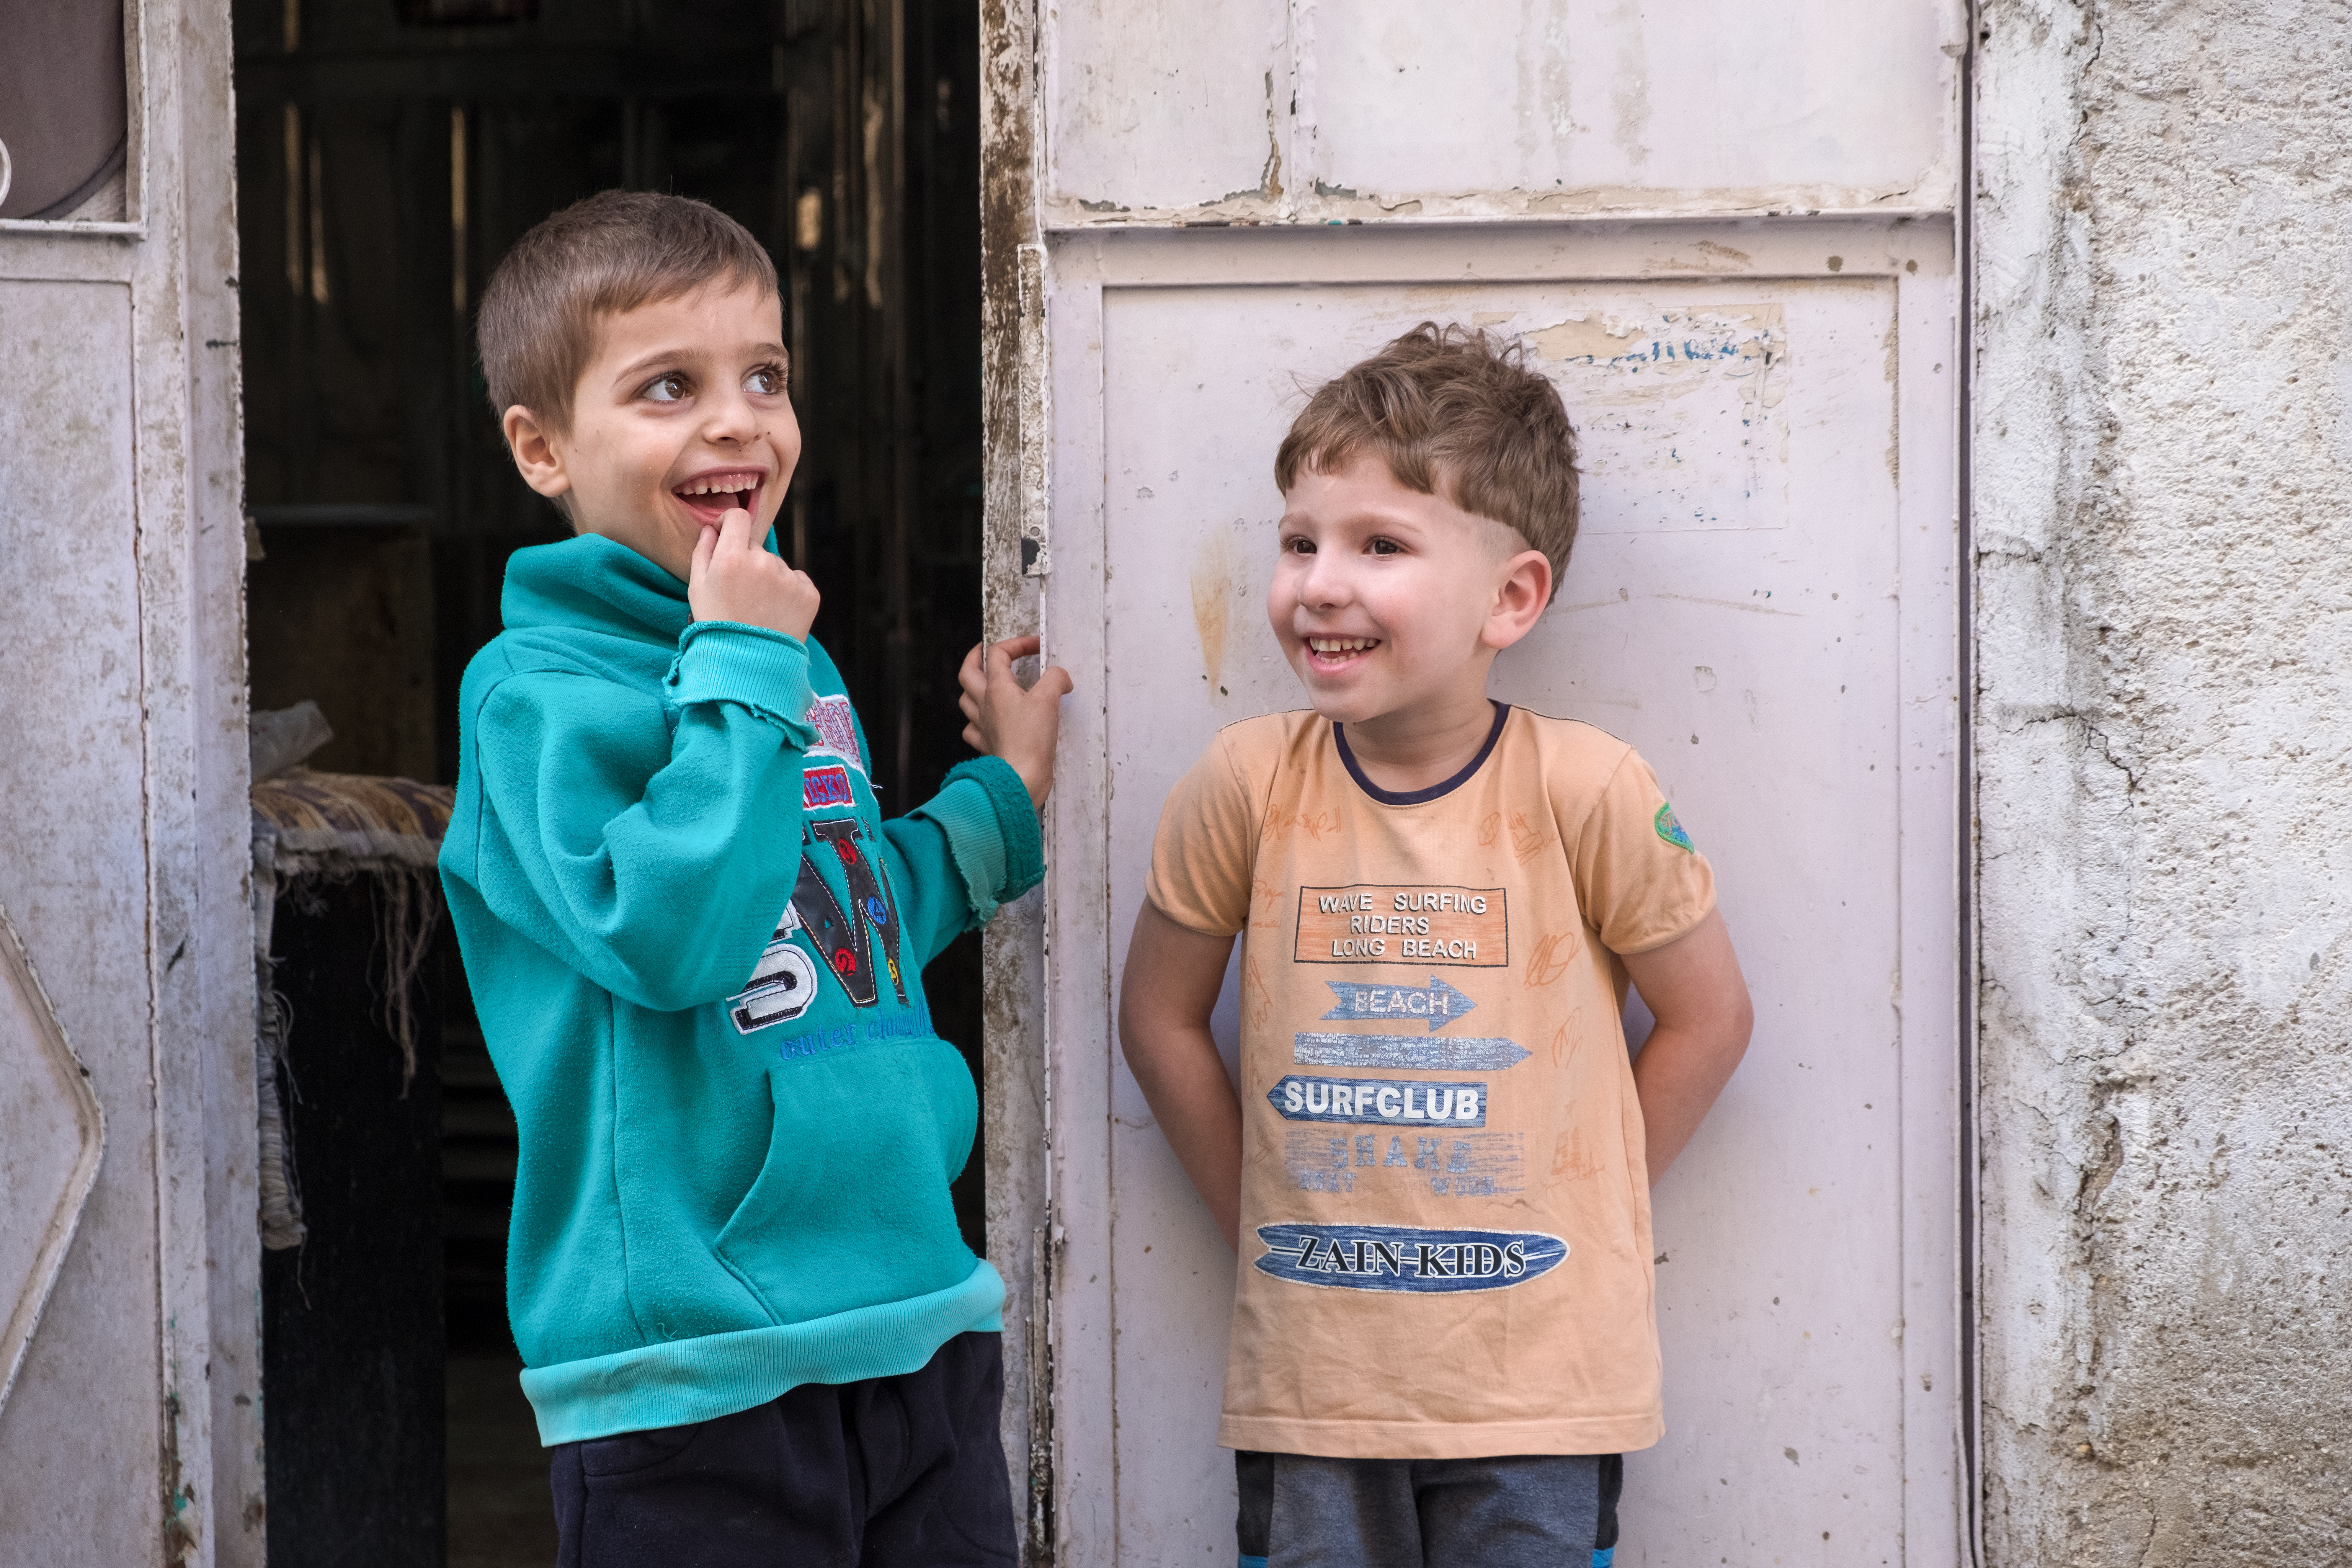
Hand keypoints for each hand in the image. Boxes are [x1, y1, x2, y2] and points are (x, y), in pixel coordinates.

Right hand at [688, 506, 819, 639]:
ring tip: (758, 609)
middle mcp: (764, 562)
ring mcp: (789, 578)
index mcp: (733, 557)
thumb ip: (703, 551)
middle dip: (746, 560)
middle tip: (740, 592)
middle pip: (755, 547)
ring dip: (768, 579)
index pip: (738, 517)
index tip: (727, 534)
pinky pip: (797, 580)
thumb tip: (713, 528)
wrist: (748, 665)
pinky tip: (776, 613)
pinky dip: (788, 592)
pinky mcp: (809, 594)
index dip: (731, 523)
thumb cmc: (717, 625)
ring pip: (776, 565)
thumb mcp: (697, 589)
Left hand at [958, 635, 1072, 805]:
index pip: (997, 653)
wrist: (1020, 778)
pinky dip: (978, 721)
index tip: (1036, 646)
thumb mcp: (1048, 700)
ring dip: (974, 688)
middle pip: (968, 672)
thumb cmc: (1029, 741)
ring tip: (987, 685)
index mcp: (996, 689)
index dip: (1017, 643)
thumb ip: (1055, 679)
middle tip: (987, 652)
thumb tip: (1060, 677)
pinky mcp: (987, 746)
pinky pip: (973, 729)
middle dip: (976, 657)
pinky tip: (989, 721)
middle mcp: (984, 705)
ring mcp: (982, 726)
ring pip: (966, 700)